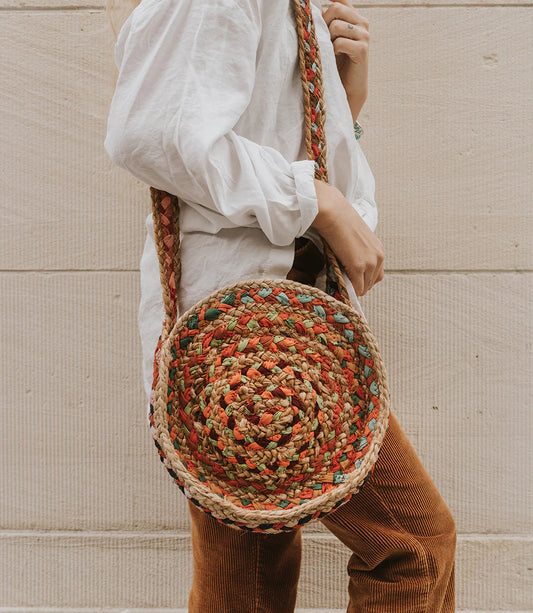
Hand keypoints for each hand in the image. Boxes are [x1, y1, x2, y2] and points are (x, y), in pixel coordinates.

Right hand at [311, 179, 383, 296]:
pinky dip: (349, 290)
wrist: (333, 213)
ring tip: (341, 284)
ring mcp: (370, 263)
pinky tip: (340, 287)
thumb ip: (358, 253)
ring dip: (354, 288)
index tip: (351, 280)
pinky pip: (357, 287)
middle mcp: (378, 257)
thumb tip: (349, 266)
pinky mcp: (359, 266)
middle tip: (344, 283)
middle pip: (371, 283)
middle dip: (358, 285)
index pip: (376, 274)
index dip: (363, 279)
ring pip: (365, 287)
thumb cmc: (340, 222)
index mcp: (379, 250)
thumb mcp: (356, 239)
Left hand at [321, 0, 369, 120]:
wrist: (348, 87)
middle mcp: (362, 22)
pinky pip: (339, 42)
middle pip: (335, 8)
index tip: (316, 6)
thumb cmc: (336, 62)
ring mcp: (364, 35)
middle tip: (324, 40)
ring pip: (336, 25)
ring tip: (330, 51)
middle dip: (324, 23)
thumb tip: (313, 7)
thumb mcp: (330, 38)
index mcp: (354, 16)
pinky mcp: (362, 49)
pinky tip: (335, 58)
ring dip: (328, 40)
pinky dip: (333, 51)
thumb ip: (326, 21)